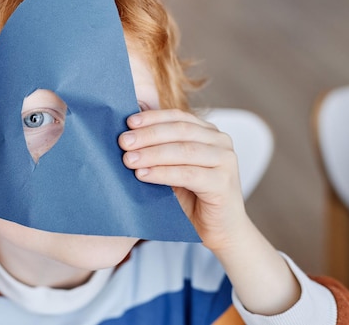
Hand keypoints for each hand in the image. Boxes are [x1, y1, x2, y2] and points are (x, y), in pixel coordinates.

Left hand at [118, 109, 247, 251]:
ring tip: (128, 160)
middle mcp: (221, 142)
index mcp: (208, 132)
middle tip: (123, 142)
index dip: (152, 118)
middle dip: (148, 135)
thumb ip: (159, 150)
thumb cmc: (192, 198)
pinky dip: (163, 173)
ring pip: (183, 151)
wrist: (220, 230)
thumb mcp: (172, 168)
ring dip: (152, 154)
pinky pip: (188, 174)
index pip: (178, 117)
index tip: (128, 122)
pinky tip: (143, 175)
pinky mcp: (223, 183)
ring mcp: (225, 161)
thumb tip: (128, 133)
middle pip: (180, 130)